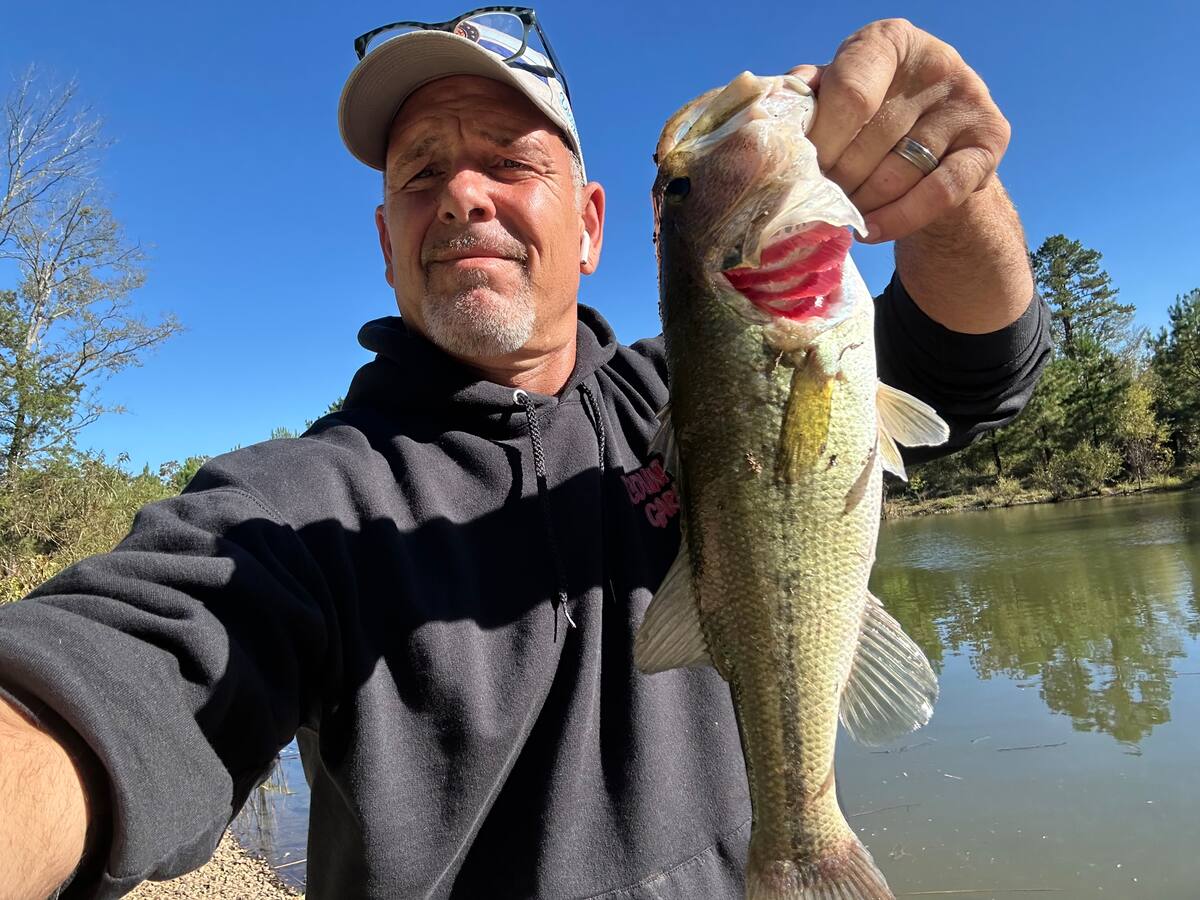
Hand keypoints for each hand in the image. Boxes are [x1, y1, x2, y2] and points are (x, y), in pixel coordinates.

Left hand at [790, 19, 1009, 243]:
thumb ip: (809, 99)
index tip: (802, 169)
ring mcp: (968, 101)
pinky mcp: (990, 142)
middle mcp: (936, 62)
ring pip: (897, 173)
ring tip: (841, 213)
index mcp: (890, 40)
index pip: (849, 92)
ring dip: (861, 204)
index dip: (821, 140)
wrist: (931, 148)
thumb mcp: (836, 99)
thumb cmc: (869, 119)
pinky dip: (898, 218)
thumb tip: (779, 107)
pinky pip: (937, 194)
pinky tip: (870, 230)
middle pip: (870, 140)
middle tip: (815, 201)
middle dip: (835, 179)